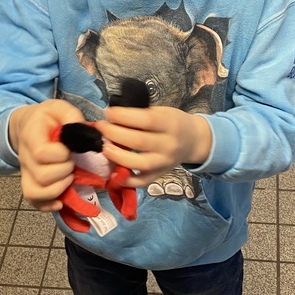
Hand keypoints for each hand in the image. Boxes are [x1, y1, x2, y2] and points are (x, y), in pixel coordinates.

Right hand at [9, 99, 83, 211]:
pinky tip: (61, 202)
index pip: (41, 153)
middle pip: (42, 176)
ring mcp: (27, 173)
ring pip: (35, 192)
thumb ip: (71, 116)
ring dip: (58, 190)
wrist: (28, 125)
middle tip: (73, 163)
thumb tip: (82, 132)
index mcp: (31, 136)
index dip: (60, 154)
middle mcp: (25, 158)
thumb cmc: (47, 118)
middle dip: (64, 172)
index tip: (70, 149)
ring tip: (70, 179)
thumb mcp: (59, 107)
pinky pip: (34, 201)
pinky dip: (48, 205)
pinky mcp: (30, 183)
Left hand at [97, 105, 211, 187]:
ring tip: (104, 147)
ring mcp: (164, 163)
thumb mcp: (162, 112)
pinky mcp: (159, 175)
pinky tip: (112, 172)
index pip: (146, 120)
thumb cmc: (173, 122)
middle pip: (138, 141)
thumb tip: (113, 117)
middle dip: (114, 134)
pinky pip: (141, 182)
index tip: (109, 112)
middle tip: (101, 127)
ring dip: (117, 156)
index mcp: (170, 124)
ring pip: (139, 164)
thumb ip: (142, 114)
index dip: (124, 116)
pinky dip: (125, 180)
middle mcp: (169, 145)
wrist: (193, 141)